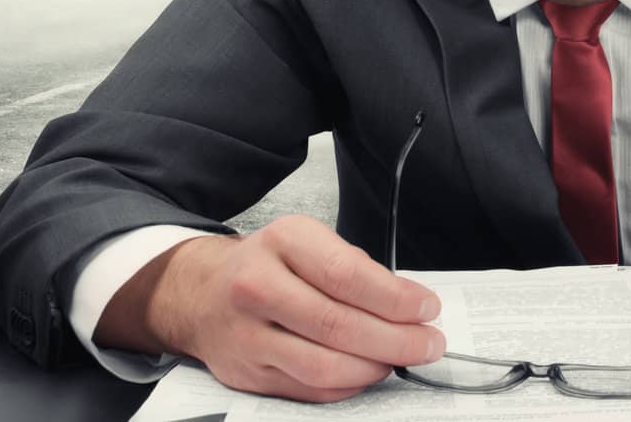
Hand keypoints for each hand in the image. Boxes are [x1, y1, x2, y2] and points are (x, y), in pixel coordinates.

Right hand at [96, 215, 443, 402]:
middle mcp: (259, 287)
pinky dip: (349, 385)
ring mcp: (249, 335)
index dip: (396, 298)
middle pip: (339, 325)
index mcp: (283, 242)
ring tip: (402, 360)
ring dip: (375, 368)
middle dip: (397, 340)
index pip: (348, 275)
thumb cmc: (269, 264)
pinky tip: (368, 372)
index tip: (427, 308)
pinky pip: (310, 389)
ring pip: (325, 365)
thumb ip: (354, 269)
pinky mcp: (248, 374)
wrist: (202, 292)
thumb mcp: (308, 241)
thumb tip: (408, 304)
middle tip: (429, 343)